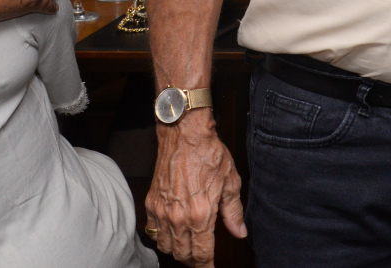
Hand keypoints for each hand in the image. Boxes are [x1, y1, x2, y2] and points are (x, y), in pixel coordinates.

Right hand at [146, 113, 245, 265]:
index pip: (202, 254)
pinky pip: (153, 231)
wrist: (184, 135)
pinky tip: (173, 233)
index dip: (208, 265)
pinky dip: (162, 237)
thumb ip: (233, 212)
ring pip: (166, 246)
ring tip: (189, 247)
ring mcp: (161, 212)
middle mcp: (178, 217)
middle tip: (203, 258)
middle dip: (194, 261)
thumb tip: (239, 232)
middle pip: (182, 254)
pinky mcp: (151, 204)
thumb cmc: (209, 154)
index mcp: (200, 214)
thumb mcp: (230, 182)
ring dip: (177, 251)